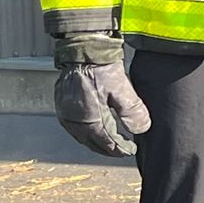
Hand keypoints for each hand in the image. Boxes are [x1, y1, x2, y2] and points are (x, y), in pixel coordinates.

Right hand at [51, 35, 150, 157]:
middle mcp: (73, 121)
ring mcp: (65, 115)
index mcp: (88, 119)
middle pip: (92, 143)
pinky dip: (87, 132)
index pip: (106, 142)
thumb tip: (142, 130)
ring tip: (111, 143)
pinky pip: (75, 127)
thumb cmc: (101, 69)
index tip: (131, 150)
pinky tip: (95, 129)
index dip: (120, 149)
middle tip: (123, 150)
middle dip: (109, 149)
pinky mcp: (62, 107)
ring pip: (82, 137)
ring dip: (97, 142)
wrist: (82, 51)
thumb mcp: (122, 89)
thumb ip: (132, 111)